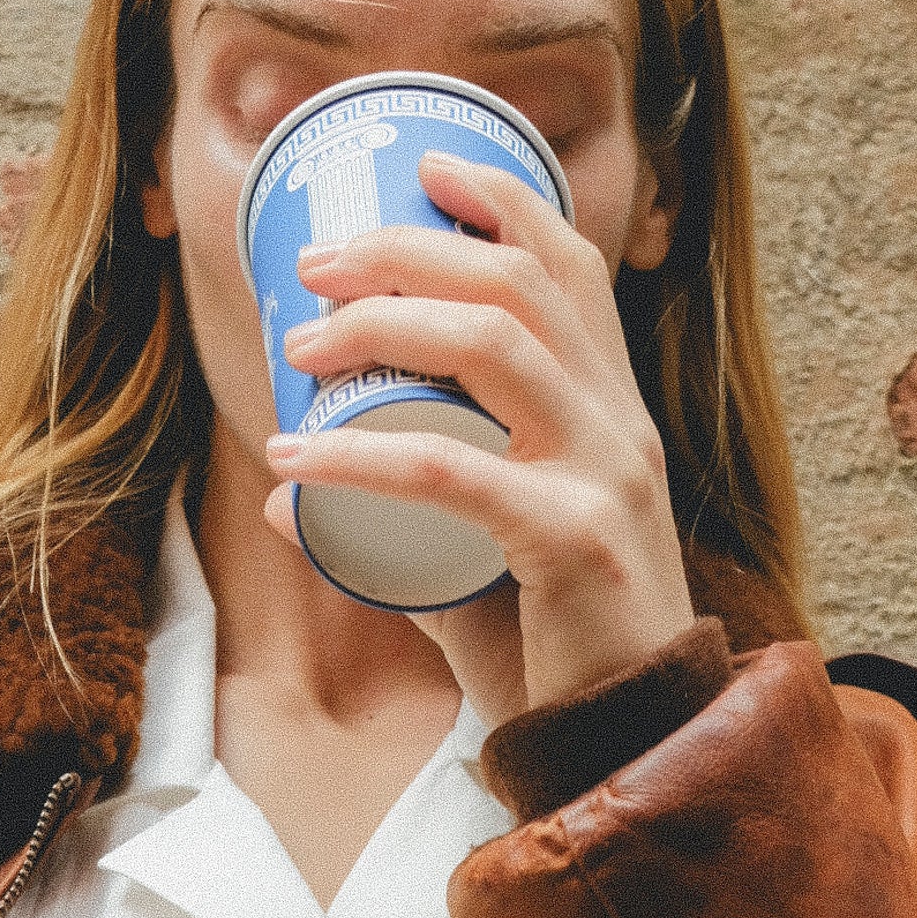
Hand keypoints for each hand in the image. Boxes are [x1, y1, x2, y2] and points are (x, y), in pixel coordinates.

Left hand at [263, 149, 694, 727]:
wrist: (627, 750)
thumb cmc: (555, 659)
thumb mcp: (478, 572)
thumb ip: (401, 533)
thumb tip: (289, 503)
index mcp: (614, 414)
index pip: (571, 268)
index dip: (502, 200)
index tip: (425, 168)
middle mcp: (622, 427)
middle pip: (518, 283)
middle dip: (407, 250)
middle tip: (314, 268)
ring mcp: (606, 477)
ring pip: (494, 345)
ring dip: (383, 323)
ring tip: (301, 345)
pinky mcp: (574, 541)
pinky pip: (452, 472)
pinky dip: (361, 460)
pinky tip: (299, 460)